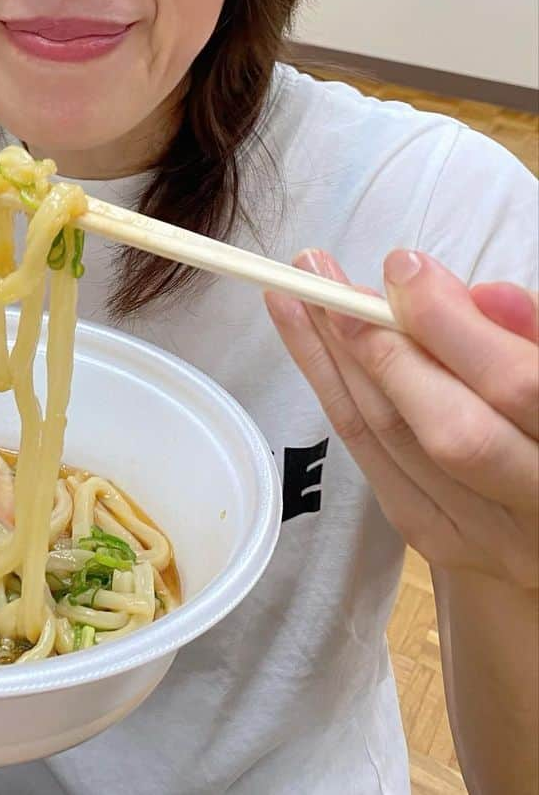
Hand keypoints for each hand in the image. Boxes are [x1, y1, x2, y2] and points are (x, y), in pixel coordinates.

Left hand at [266, 249, 538, 589]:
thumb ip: (526, 334)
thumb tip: (482, 294)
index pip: (516, 384)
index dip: (452, 325)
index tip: (402, 267)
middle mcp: (538, 508)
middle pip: (450, 429)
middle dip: (380, 346)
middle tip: (325, 280)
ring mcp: (487, 537)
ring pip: (394, 440)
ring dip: (333, 359)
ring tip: (293, 294)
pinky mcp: (437, 540)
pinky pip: (371, 460)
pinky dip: (333, 391)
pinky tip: (307, 342)